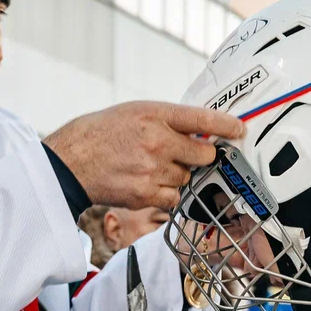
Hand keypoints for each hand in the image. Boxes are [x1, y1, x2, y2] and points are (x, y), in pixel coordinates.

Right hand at [44, 101, 243, 209]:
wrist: (71, 161)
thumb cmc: (101, 134)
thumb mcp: (134, 113)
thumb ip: (167, 120)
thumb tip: (200, 131)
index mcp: (154, 114)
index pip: (201, 118)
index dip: (225, 124)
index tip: (239, 129)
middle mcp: (157, 141)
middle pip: (203, 153)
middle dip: (198, 154)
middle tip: (180, 152)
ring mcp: (153, 169)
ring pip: (188, 177)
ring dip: (178, 175)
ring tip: (151, 167)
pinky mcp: (146, 194)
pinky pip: (174, 197)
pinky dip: (167, 193)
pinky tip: (147, 183)